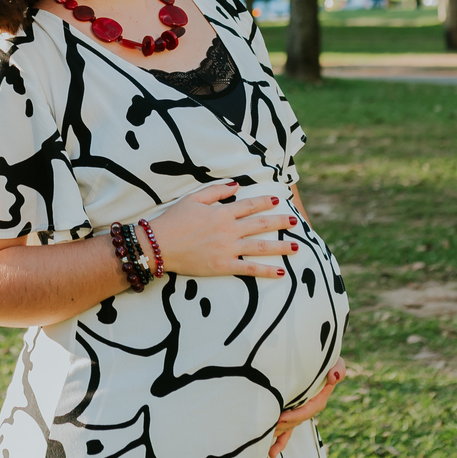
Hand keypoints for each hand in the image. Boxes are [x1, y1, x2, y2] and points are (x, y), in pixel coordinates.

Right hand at [147, 181, 299, 280]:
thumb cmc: (173, 220)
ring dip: (281, 246)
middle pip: (260, 225)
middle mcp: (229, 230)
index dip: (264, 202)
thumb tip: (236, 185)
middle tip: (294, 221)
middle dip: (279, 222)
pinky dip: (266, 271)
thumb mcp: (193, 199)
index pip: (249, 205)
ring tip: (297, 246)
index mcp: (222, 213)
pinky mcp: (223, 266)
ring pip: (260, 247)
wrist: (159, 245)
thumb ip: (216, 191)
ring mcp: (227, 249)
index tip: (277, 200)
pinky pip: (249, 269)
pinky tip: (281, 272)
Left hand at [268, 360, 346, 457]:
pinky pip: (286, 431)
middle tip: (268, 424)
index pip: (308, 410)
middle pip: (296, 421)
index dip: (296, 415)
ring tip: (263, 435)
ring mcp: (299, 412)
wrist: (311, 359)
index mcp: (319, 399)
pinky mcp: (290, 414)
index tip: (282, 417)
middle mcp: (309, 408)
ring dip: (277, 432)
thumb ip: (338, 368)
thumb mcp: (334, 361)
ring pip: (288, 426)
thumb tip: (334, 377)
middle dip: (283, 425)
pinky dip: (280, 442)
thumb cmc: (325, 360)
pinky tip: (271, 453)